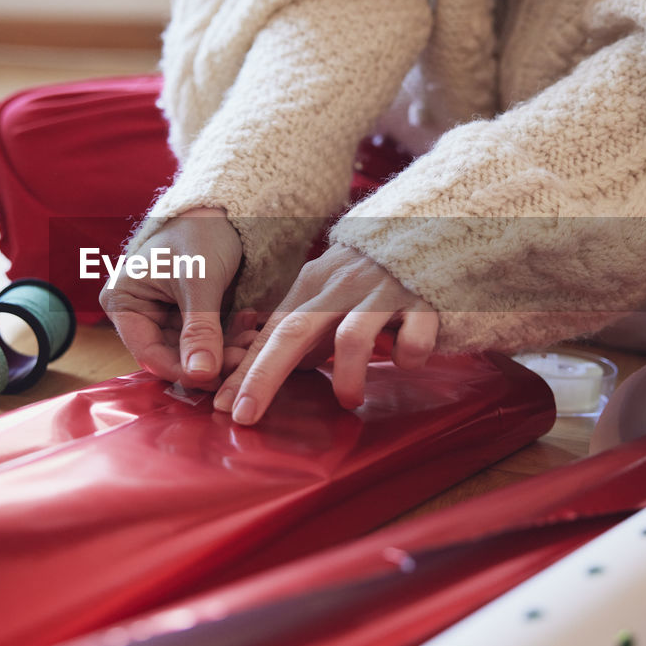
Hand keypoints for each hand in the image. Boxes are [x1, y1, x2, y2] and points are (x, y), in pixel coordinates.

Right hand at [100, 207, 243, 387]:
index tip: (214, 377)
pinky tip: (251, 331)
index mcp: (124, 302)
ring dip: (224, 354)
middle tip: (243, 360)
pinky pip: (209, 342)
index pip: (148, 352)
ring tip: (252, 343)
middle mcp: (140, 314)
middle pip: (171, 357)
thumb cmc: (201, 232)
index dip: (180, 370)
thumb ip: (199, 329)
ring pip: (193, 354)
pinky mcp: (190, 319)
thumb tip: (200, 375)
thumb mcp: (199, 280)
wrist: (225, 211)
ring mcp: (166, 318)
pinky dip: (230, 342)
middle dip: (208, 362)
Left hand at [214, 243, 437, 423]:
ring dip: (346, 376)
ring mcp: (381, 293)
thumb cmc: (368, 275)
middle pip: (293, 332)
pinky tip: (407, 363)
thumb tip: (267, 375)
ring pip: (351, 337)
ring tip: (348, 401)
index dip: (245, 371)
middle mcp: (340, 288)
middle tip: (245, 414)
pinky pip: (413, 336)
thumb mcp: (327, 295)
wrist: (425, 231)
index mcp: (312, 287)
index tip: (221, 405)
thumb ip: (302, 332)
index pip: (270, 333)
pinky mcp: (422, 301)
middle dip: (263, 376)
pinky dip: (408, 354)